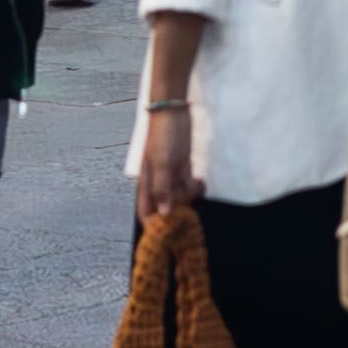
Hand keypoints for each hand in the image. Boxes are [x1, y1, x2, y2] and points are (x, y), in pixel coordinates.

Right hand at [133, 101, 201, 225]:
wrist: (172, 111)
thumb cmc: (162, 135)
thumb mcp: (161, 163)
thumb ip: (162, 189)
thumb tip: (164, 214)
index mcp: (147, 184)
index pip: (147, 213)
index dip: (155, 226)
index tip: (169, 235)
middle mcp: (157, 183)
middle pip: (166, 208)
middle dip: (178, 211)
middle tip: (190, 204)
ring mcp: (170, 176)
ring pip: (179, 198)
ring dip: (189, 196)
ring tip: (195, 183)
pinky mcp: (181, 168)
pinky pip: (188, 186)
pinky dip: (195, 187)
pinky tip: (200, 181)